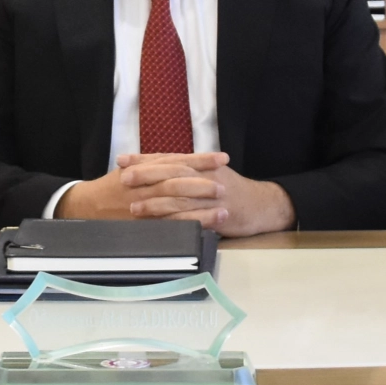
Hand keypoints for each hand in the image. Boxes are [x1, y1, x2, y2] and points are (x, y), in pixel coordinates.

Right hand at [55, 152, 228, 227]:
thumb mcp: (130, 169)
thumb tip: (181, 159)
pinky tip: (205, 229)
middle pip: (177, 182)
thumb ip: (153, 163)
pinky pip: (167, 227)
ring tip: (224, 210)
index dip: (200, 159)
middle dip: (203, 184)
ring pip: (175, 206)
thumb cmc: (112, 187)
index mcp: (144, 169)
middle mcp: (144, 187)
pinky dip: (186, 227)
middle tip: (225, 184)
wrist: (86, 206)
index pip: (177, 161)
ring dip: (201, 209)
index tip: (222, 158)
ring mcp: (143, 208)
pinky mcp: (142, 226)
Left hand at [115, 153, 297, 236]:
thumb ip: (186, 170)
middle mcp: (204, 176)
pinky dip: (175, 221)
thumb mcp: (210, 173)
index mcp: (200, 165)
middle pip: (171, 173)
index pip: (167, 158)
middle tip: (123, 179)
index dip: (143, 159)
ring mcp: (211, 196)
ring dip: (155, 202)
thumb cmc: (233, 190)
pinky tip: (159, 226)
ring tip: (133, 208)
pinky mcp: (217, 215)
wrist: (263, 205)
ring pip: (179, 197)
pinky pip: (193, 218)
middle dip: (145, 175)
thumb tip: (157, 168)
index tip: (121, 160)